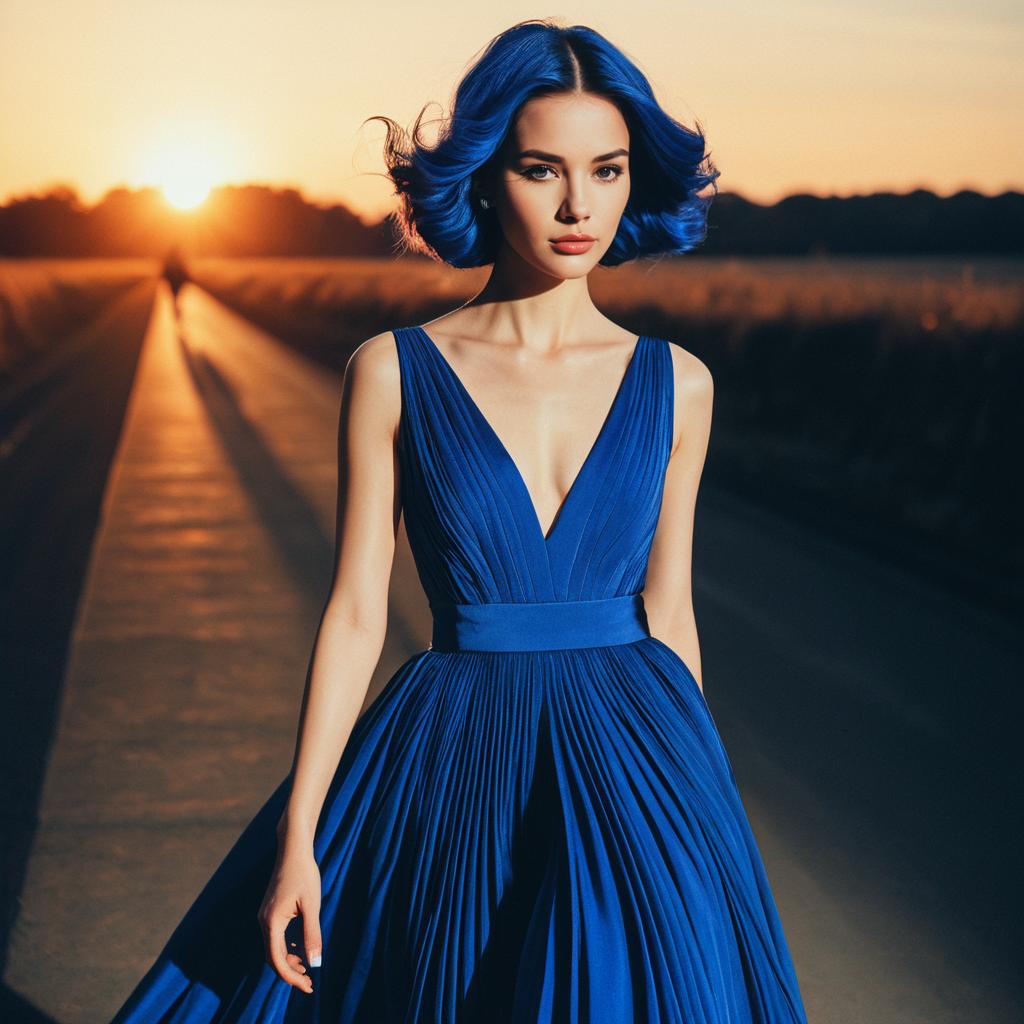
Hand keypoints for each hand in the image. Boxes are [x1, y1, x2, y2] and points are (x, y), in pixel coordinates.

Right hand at [258, 846, 321, 993]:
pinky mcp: (270, 911)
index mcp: (271, 922)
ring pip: (273, 948)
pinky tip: (301, 950)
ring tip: (307, 969)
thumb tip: (315, 963)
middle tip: (309, 984)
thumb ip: (312, 934)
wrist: (293, 850)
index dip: (292, 977)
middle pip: (273, 957)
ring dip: (288, 961)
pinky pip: (275, 937)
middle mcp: (263, 921)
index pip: (277, 959)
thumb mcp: (312, 905)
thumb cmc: (304, 874)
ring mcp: (265, 916)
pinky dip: (287, 948)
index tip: (308, 985)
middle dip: (290, 973)